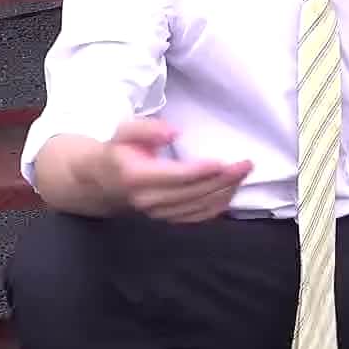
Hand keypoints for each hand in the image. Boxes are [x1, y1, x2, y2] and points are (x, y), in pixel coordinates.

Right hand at [100, 118, 252, 222]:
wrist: (101, 182)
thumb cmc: (118, 152)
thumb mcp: (124, 132)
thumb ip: (148, 129)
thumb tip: (174, 132)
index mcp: (137, 177)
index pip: (176, 176)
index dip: (201, 171)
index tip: (223, 162)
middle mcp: (149, 200)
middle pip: (193, 193)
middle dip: (223, 179)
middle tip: (246, 164)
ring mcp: (159, 214)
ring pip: (199, 207)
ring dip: (225, 191)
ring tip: (243, 173)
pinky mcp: (168, 219)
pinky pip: (198, 216)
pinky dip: (218, 205)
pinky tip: (232, 190)